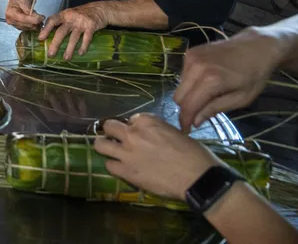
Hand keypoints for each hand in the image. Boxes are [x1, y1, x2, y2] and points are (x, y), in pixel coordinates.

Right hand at [5, 0, 44, 30]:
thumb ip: (28, 8)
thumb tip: (34, 16)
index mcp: (10, 13)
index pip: (24, 19)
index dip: (35, 19)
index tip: (43, 17)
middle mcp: (10, 21)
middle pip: (27, 25)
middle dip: (36, 22)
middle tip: (42, 17)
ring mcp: (14, 24)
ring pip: (29, 28)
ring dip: (35, 25)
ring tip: (40, 19)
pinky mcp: (18, 26)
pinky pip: (28, 29)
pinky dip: (33, 26)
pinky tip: (36, 21)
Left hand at [38, 4, 107, 59]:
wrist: (100, 9)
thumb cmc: (82, 14)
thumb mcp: (70, 14)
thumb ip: (61, 22)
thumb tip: (48, 34)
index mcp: (64, 15)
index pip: (53, 20)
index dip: (46, 29)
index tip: (40, 38)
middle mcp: (72, 18)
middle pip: (61, 31)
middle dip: (55, 43)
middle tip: (50, 54)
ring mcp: (82, 22)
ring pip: (74, 37)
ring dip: (69, 49)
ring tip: (65, 58)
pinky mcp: (92, 26)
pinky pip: (87, 38)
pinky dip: (83, 46)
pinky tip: (80, 53)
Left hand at [94, 113, 220, 199]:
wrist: (198, 178)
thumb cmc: (194, 154)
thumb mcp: (175, 132)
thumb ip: (156, 131)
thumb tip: (151, 136)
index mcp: (146, 121)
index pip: (132, 119)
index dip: (134, 127)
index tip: (139, 134)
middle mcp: (132, 134)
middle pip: (109, 126)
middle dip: (112, 131)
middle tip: (117, 138)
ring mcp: (126, 153)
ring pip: (100, 144)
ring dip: (104, 146)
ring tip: (110, 150)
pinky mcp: (126, 171)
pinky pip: (109, 166)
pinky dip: (114, 166)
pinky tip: (121, 168)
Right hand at [174, 27, 280, 131]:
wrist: (256, 46)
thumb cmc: (254, 75)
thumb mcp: (241, 99)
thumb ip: (215, 109)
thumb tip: (195, 122)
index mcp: (211, 80)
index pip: (188, 105)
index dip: (185, 120)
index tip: (186, 130)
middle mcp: (196, 67)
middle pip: (178, 97)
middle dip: (186, 109)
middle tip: (199, 115)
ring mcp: (191, 57)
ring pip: (179, 86)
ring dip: (188, 96)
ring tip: (206, 96)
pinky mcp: (190, 53)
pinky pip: (182, 75)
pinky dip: (190, 83)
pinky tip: (205, 82)